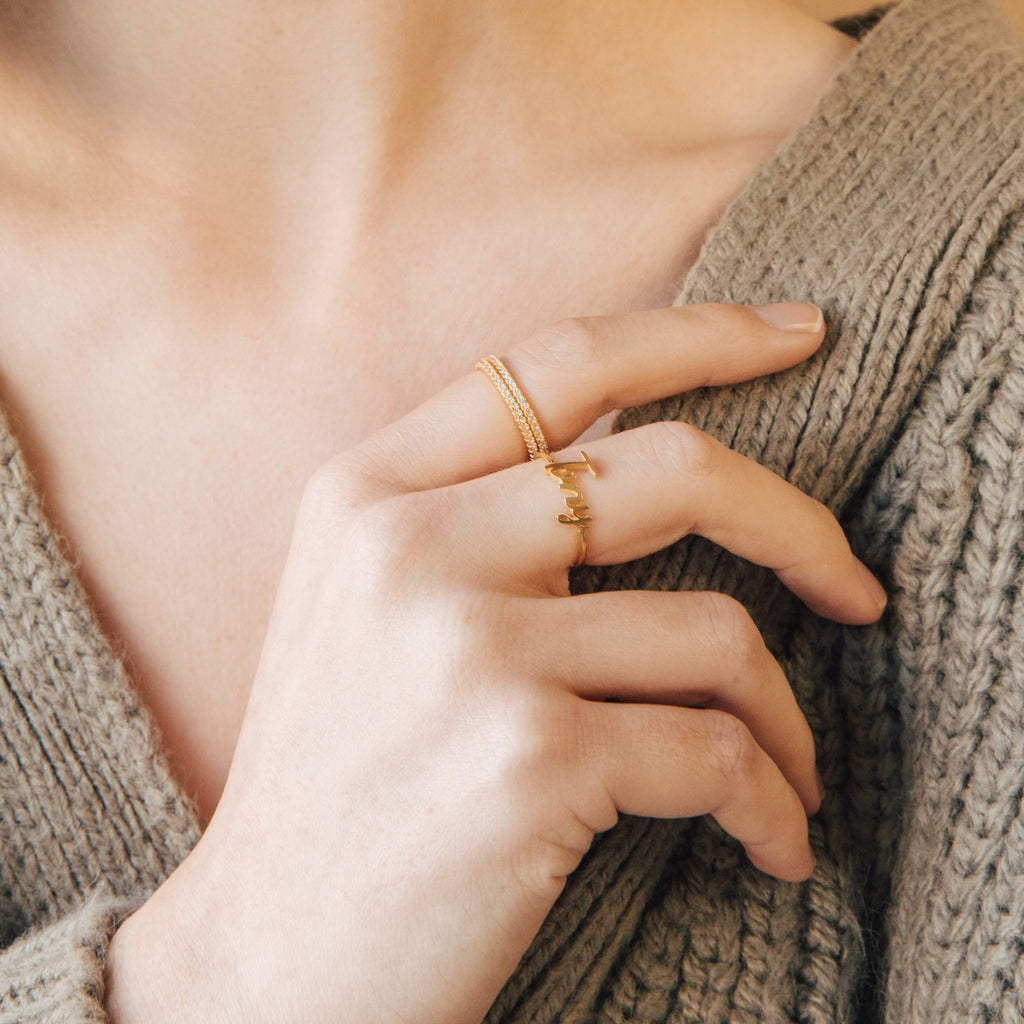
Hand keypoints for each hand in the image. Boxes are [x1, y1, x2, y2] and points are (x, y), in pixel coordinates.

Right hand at [106, 302, 884, 1023]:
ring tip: (785, 767)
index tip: (798, 333)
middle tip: (852, 587)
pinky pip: (717, 754)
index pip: (561, 359)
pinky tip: (770, 839)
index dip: (698, 333)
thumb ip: (476, 520)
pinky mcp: (527, 763)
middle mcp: (412, 548)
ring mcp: (469, 652)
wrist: (266, 953)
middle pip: (674, 466)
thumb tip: (644, 472)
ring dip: (782, 710)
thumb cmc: (336, 778)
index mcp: (370, 491)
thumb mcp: (367, 608)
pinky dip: (769, 799)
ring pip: (717, 630)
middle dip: (797, 525)